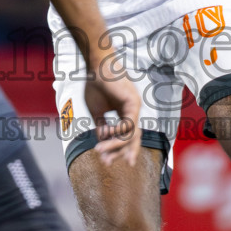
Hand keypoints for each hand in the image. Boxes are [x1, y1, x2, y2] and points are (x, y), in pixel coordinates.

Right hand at [82, 48, 142, 164]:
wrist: (96, 67)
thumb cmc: (95, 85)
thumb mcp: (97, 112)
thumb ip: (102, 127)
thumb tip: (103, 143)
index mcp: (125, 112)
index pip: (125, 135)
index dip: (117, 149)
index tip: (105, 160)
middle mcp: (133, 111)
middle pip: (132, 138)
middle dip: (122, 153)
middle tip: (108, 164)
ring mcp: (135, 107)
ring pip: (130, 135)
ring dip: (115, 146)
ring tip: (100, 151)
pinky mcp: (134, 104)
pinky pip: (128, 125)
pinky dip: (117, 133)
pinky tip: (105, 133)